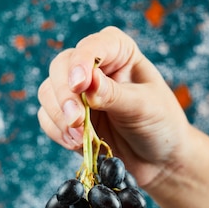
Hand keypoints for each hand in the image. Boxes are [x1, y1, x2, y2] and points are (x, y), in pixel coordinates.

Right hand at [38, 26, 191, 187]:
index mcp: (118, 52)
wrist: (159, 160)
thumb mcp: (143, 106)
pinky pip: (48, 119)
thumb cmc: (160, 125)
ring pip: (48, 93)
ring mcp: (79, 94)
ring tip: (80, 137)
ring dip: (59, 116)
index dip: (81, 62)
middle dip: (65, 96)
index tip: (79, 85)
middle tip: (76, 120)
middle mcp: (95, 67)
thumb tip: (87, 83)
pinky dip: (57, 132)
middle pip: (61, 67)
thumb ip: (114, 95)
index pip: (92, 46)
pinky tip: (76, 144)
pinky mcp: (69, 119)